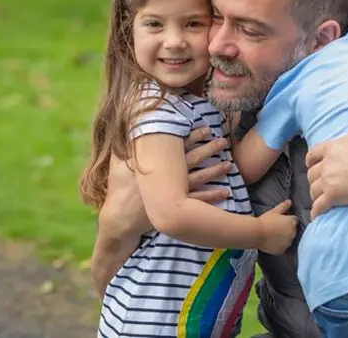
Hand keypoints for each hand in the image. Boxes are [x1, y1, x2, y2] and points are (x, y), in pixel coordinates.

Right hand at [99, 127, 232, 236]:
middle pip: (192, 159)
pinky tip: (225, 192)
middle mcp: (168, 177)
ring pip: (199, 178)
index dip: (193, 137)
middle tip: (223, 142)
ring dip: (215, 171)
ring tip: (229, 165)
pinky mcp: (177, 207)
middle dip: (209, 149)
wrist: (120, 219)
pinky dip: (212, 196)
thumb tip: (126, 128)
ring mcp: (174, 192)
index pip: (178, 147)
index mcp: (156, 164)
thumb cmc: (119, 190)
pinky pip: (199, 200)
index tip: (207, 128)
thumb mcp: (118, 166)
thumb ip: (124, 148)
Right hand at [256, 200, 297, 254]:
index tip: (281, 221)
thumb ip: (284, 206)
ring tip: (274, 235)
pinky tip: (272, 242)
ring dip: (284, 238)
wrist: (256, 233)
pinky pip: (283, 247)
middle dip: (288, 229)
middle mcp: (293, 232)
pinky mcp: (283, 250)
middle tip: (276, 228)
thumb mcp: (274, 211)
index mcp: (292, 222)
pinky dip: (280, 245)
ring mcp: (288, 242)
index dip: (288, 220)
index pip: (295, 220)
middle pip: (293, 230)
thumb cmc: (265, 220)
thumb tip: (290, 201)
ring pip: (288, 240)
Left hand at [305, 94, 347, 218]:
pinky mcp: (334, 196)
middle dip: (314, 179)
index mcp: (333, 147)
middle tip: (319, 185)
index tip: (312, 165)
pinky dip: (316, 212)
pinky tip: (317, 216)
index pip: (312, 154)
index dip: (311, 161)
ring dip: (315, 196)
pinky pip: (319, 206)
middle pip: (311, 174)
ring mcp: (329, 180)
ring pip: (313, 190)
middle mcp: (327, 163)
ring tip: (320, 200)